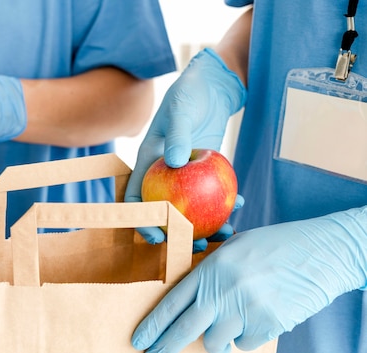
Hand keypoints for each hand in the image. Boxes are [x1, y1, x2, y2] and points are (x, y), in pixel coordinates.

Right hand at [124, 48, 245, 249]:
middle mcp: (164, 172)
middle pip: (165, 211)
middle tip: (196, 245)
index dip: (141, 219)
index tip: (155, 236)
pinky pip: (211, 193)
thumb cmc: (190, 92)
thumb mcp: (181, 110)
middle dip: (178, 233)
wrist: (212, 84)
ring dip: (205, 223)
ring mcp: (185, 175)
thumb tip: (175, 164)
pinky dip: (223, 202)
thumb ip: (178, 135)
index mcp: (148, 160)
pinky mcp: (205, 171)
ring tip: (225, 233)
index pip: (136, 196)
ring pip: (191, 207)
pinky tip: (238, 206)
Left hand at [131, 207, 366, 352]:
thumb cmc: (274, 247)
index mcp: (210, 269)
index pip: (172, 303)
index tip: (139, 341)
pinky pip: (245, 344)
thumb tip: (188, 301)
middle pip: (184, 330)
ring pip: (216, 342)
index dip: (153, 325)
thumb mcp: (233, 248)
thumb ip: (208, 272)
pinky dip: (248, 337)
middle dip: (163, 349)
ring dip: (218, 339)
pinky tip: (260, 315)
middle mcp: (224, 291)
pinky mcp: (268, 326)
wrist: (320, 252)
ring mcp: (246, 310)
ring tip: (233, 321)